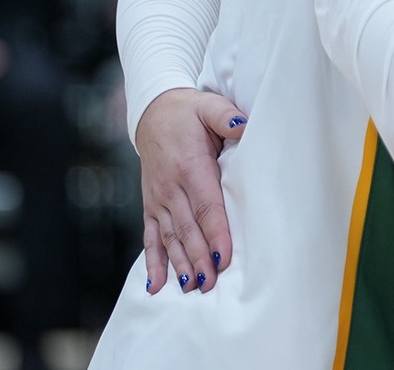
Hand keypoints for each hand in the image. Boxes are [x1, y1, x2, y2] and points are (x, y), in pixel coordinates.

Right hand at [134, 88, 247, 293]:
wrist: (153, 113)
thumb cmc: (188, 112)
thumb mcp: (209, 106)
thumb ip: (226, 116)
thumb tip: (243, 125)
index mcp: (190, 166)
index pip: (206, 205)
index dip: (214, 232)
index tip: (223, 256)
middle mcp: (171, 188)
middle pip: (188, 228)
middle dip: (199, 257)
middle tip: (211, 284)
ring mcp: (158, 199)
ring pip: (170, 237)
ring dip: (180, 264)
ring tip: (191, 287)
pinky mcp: (151, 205)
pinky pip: (150, 237)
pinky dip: (153, 261)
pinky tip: (156, 285)